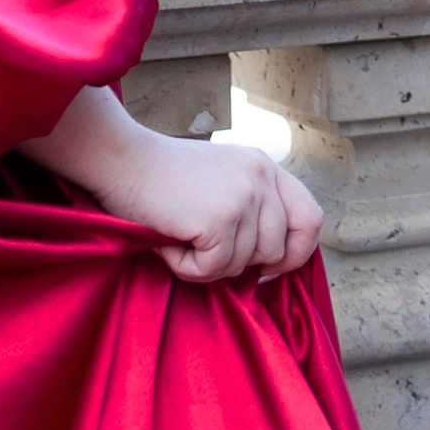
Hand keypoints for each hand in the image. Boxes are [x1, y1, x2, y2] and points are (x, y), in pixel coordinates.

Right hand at [23, 88, 324, 283]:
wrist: (120, 159)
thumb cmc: (161, 178)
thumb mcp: (221, 179)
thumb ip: (251, 207)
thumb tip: (268, 266)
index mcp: (266, 167)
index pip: (310, 218)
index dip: (295, 252)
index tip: (266, 269)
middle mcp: (261, 177)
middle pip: (278, 250)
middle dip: (242, 264)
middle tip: (204, 249)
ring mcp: (243, 197)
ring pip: (244, 265)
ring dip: (208, 264)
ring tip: (179, 236)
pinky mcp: (220, 218)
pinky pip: (213, 270)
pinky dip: (186, 266)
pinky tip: (168, 241)